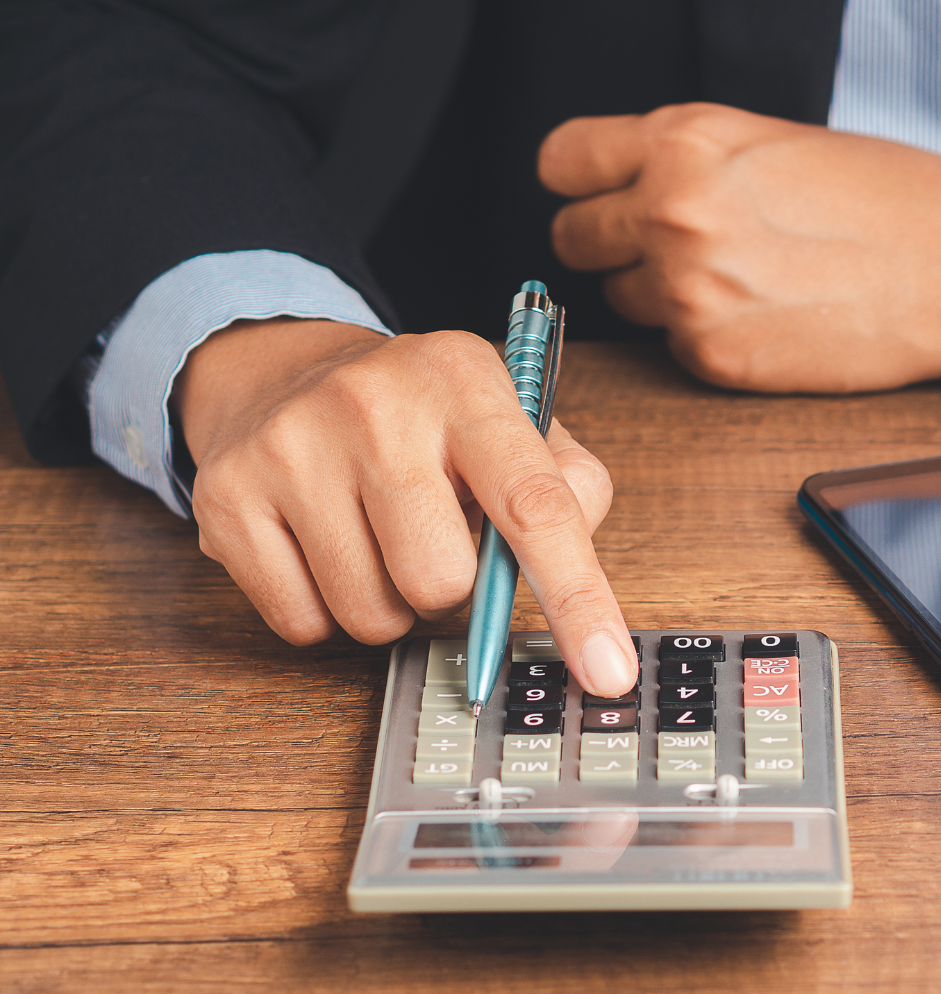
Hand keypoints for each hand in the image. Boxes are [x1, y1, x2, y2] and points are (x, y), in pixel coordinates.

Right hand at [174, 318, 638, 695]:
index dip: (577, 598)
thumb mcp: (513, 422)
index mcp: (465, 380)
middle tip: (434, 540)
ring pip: (371, 617)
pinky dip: (326, 611)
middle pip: (442, 583)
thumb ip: (570, 489)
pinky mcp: (227, 498)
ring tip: (378, 540)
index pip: (535, 505)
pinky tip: (324, 547)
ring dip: (389, 605)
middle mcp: (374, 403)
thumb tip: (574, 570)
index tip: (608, 672)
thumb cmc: (425, 421)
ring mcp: (291, 447)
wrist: (287, 373)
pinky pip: (303, 625)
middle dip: (451, 590)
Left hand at [540, 103, 940, 391]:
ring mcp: (688, 291)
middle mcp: (672, 213)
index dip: (583, 180)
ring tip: (739, 278)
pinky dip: (706, 336)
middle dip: (612, 242)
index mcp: (685, 142)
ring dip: (660, 294)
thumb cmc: (884, 195)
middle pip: (571, 238)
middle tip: (670, 243)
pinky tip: (766, 314)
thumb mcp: (768, 141)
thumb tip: (625, 188)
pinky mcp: (714, 357)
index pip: (562, 162)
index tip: (599, 192)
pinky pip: (672, 347)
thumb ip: (685, 159)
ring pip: (620, 299)